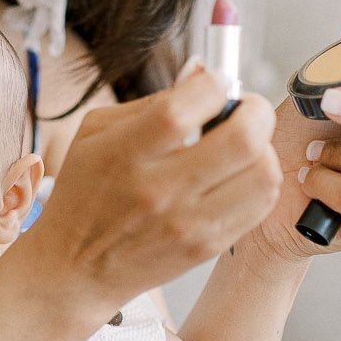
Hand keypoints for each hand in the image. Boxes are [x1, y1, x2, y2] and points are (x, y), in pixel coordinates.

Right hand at [29, 63, 282, 310]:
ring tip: (246, 142)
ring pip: (262, 174)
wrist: (76, 267)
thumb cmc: (86, 193)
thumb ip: (151, 102)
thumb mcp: (96, 133)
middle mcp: (158, 190)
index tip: (214, 82)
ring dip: (263, 147)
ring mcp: (188, 223)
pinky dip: (259, 178)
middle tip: (246, 108)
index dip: (213, 84)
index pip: (184, 108)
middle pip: (241, 139)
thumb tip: (202, 72)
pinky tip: (241, 172)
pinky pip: (260, 204)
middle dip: (255, 110)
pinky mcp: (208, 246)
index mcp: (125, 153)